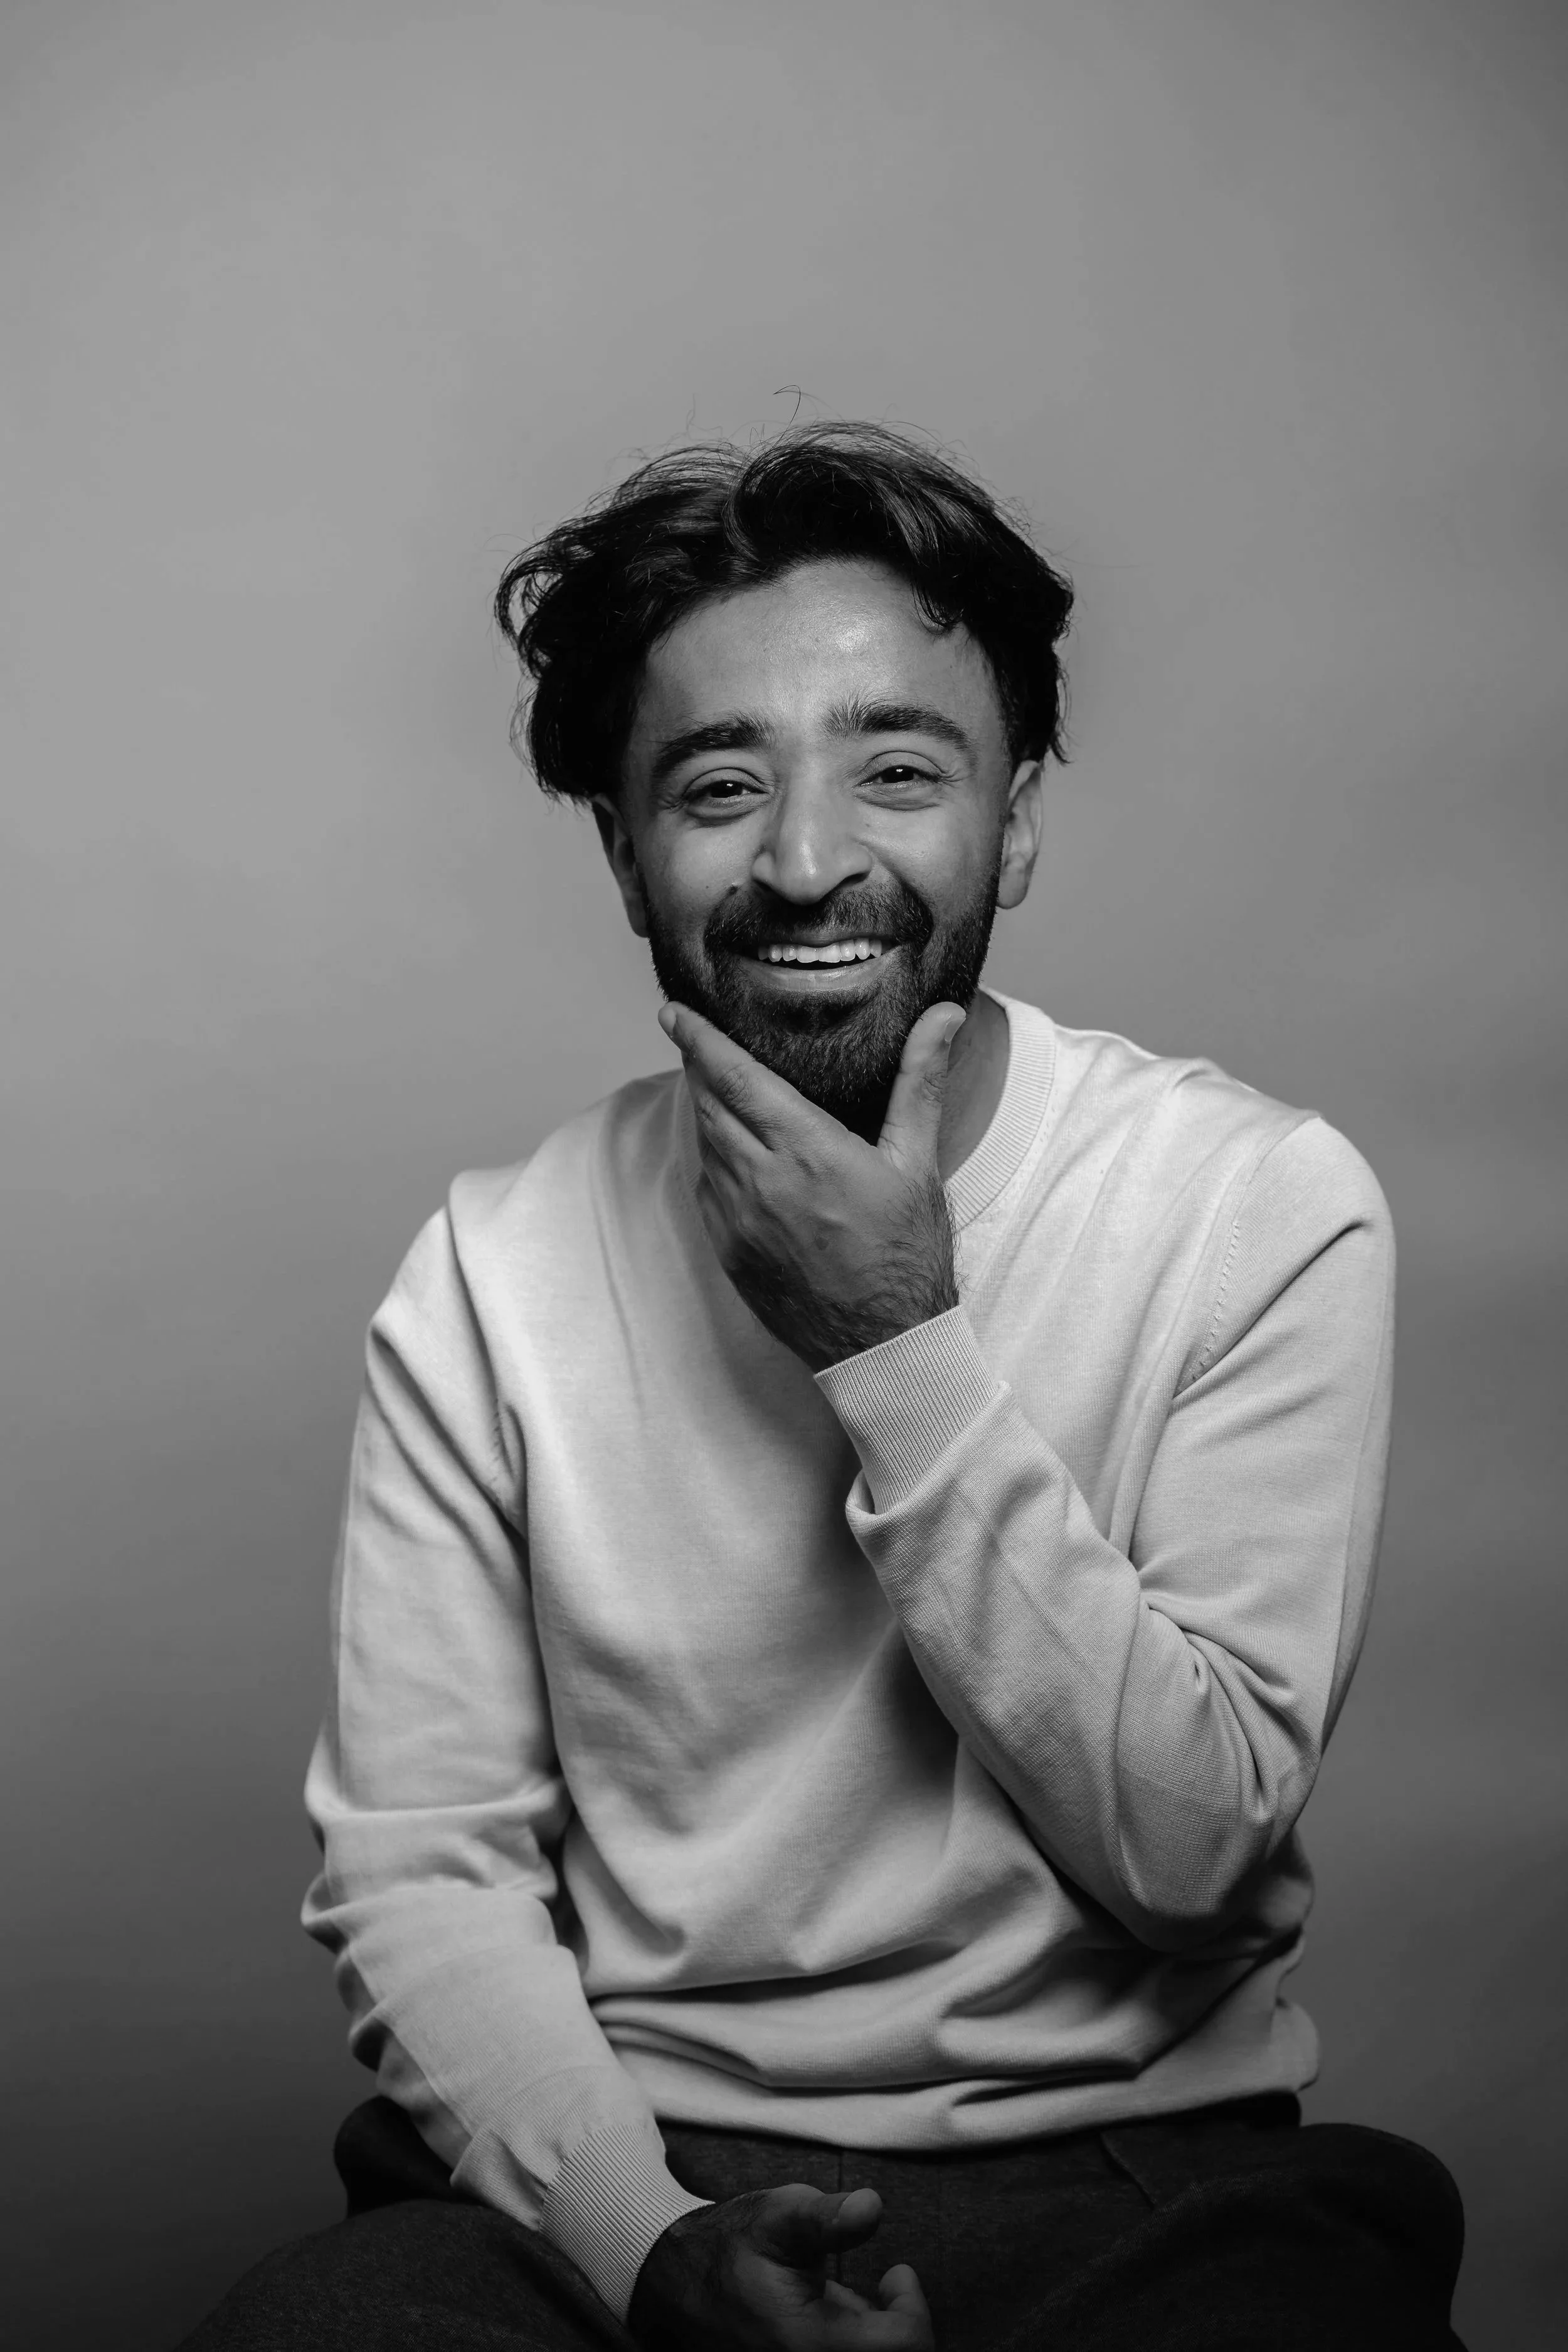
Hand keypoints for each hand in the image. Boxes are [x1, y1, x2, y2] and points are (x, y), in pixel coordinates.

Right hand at [627, 2184, 934, 2350]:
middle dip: (901, 2328)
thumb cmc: (730, 2247)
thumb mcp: (778, 2217)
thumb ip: (827, 2217)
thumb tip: (872, 2207)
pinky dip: (856, 2345)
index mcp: (810, 2347)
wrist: (674, 2284)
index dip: (913, 2309)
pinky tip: (838, 2322)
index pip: (904, 2348)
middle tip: (889, 2292)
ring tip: (860, 2306)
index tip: (896, 2274)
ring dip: (879, 2339)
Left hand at [660, 1001, 965, 1370]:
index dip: (698, 1039)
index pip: (734, 1077)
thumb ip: (920, 1082)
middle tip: (698, 1041)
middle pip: (707, 1104)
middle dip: (699, 1068)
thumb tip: (943, 1015)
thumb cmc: (907, 1256)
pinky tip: (736, 1155)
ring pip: (705, 1145)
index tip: (673, 1012)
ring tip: (720, 1091)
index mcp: (807, 1151)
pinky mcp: (728, 1251)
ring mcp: (737, 1219)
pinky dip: (714, 1161)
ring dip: (707, 1113)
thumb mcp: (918, 1163)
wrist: (883, 1345)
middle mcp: (761, 1181)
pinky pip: (706, 1189)